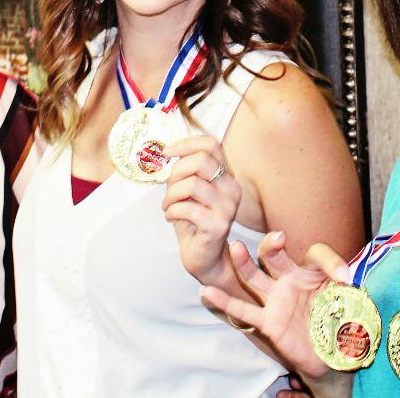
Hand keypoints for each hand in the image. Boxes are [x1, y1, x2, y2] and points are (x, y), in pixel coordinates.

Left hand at [162, 135, 241, 284]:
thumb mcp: (189, 190)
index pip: (211, 144)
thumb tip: (169, 151)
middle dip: (176, 172)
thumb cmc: (193, 221)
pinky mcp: (218, 225)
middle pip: (201, 161)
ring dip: (171, 195)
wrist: (204, 257)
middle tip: (169, 189)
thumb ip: (185, 171)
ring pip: (191, 184)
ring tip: (168, 205)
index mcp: (226, 176)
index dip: (186, 144)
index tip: (167, 153)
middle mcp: (232, 189)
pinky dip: (172, 211)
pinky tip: (171, 217)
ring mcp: (228, 207)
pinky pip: (187, 208)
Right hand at [199, 232, 349, 380]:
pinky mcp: (268, 322)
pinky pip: (243, 311)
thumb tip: (348, 277)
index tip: (345, 278)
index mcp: (311, 271)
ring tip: (236, 248)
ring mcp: (276, 300)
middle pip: (275, 256)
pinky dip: (225, 302)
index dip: (331, 262)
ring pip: (254, 276)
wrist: (333, 354)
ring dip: (244, 262)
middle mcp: (290, 279)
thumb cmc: (339, 321)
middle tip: (278, 238)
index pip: (316, 254)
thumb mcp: (351, 300)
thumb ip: (348, 285)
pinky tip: (207, 292)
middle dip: (273, 245)